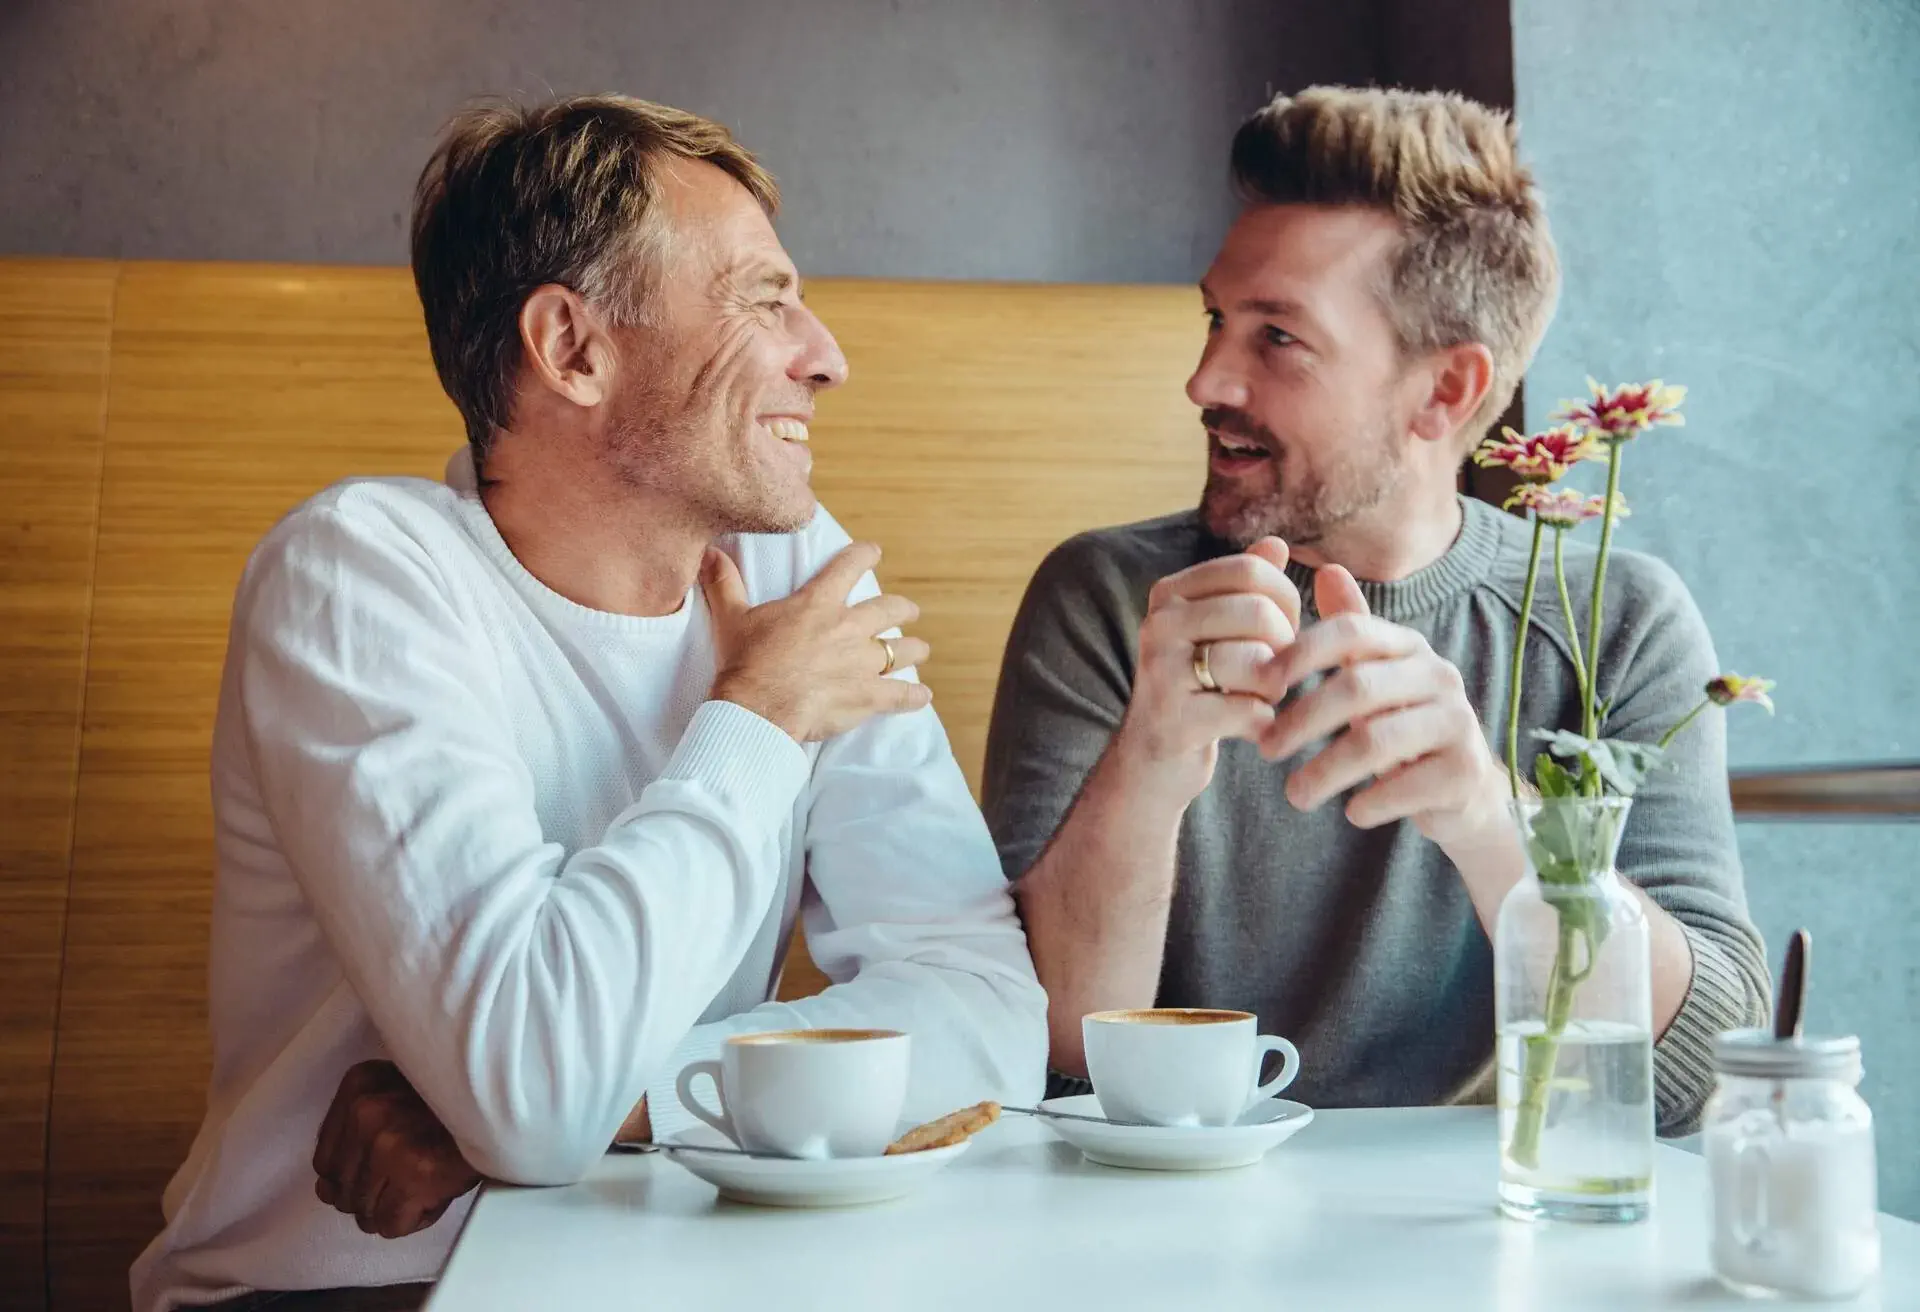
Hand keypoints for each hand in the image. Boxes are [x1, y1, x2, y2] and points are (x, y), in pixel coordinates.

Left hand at [313, 1060, 480, 1238]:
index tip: (391, 1164)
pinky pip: (392, 1225)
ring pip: (365, 1212)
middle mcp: (367, 1111)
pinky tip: (437, 1192)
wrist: (511, 1103)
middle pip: (343, 1193)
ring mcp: (389, 1142)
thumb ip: (354, 1138)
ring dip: (398, 1206)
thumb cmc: (455, 1105)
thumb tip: (325, 1191)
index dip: (358, 1176)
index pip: (324, 1163)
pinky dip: (415, 1218)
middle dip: (378, 1195)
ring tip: (429, 1178)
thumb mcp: (397, 1098)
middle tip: (416, 1171)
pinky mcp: (416, 1172)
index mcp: (358, 1086)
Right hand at [702, 542, 931, 741]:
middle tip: (908, 611)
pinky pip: (900, 695)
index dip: (864, 555)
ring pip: (900, 650)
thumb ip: (724, 583)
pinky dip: (914, 697)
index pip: (848, 567)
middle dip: (901, 609)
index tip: (874, 552)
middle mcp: (847, 628)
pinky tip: (923, 697)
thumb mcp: (731, 618)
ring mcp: (861, 662)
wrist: (758, 708)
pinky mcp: (867, 695)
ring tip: (920, 649)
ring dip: (912, 649)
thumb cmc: (745, 663)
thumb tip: (709, 553)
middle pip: (888, 609)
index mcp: (817, 604)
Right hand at [1112, 537, 1301, 803]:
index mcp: (1170, 593)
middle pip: (1260, 614)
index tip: (1279, 632)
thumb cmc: (1196, 689)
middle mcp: (1159, 624)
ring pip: (1258, 664)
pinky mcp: (1174, 721)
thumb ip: (1246, 587)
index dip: (1285, 602)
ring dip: (1273, 689)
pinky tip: (1247, 727)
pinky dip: (1262, 724)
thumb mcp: (1217, 631)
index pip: (1252, 570)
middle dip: (1283, 649)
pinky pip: (1250, 712)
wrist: (1152, 759)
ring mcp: (1161, 672)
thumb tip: (1276, 544)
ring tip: (1256, 699)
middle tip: (1270, 673)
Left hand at [1261, 566, 1506, 852]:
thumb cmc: (1401, 726)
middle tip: (1265, 749)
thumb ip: (1346, 635)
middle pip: (1356, 687)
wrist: (1461, 789)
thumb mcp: (1373, 677)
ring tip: (1294, 794)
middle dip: (1301, 720)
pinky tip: (1350, 813)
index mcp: (1407, 646)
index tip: (1260, 685)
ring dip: (1325, 771)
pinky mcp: (1465, 770)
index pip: (1349, 631)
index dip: (1300, 653)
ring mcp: (1457, 722)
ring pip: (1375, 740)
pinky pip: (1405, 785)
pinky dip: (1369, 802)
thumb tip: (1327, 569)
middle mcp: (1438, 675)